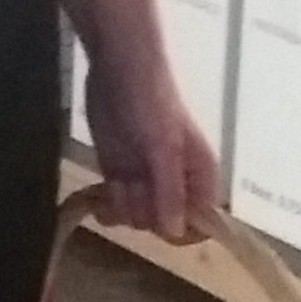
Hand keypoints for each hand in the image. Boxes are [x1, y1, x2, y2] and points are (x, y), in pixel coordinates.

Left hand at [82, 38, 220, 243]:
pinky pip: (116, 207)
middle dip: (144, 212)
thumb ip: (169, 190)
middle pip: (163, 226)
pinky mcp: (118, 174)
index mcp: (199, 177)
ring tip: (117, 181)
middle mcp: (175, 184)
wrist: (118, 68)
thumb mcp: (162, 147)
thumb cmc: (151, 103)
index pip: (200, 224)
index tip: (157, 214)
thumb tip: (175, 233)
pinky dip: (107, 207)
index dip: (180, 229)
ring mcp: (145, 180)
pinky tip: (100, 197)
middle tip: (133, 183)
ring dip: (123, 208)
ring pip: (137, 218)